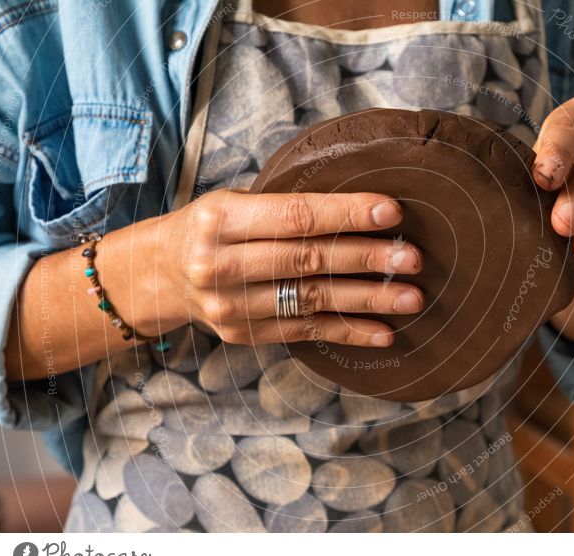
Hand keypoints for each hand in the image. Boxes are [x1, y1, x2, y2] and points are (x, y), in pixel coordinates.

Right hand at [165, 189, 423, 346]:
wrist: (161, 274)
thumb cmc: (212, 229)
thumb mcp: (234, 203)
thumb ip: (286, 208)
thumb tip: (365, 210)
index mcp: (221, 219)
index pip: (294, 216)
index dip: (345, 214)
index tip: (392, 212)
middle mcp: (221, 264)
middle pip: (306, 260)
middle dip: (366, 259)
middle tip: (413, 258)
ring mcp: (231, 305)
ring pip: (311, 300)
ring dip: (367, 300)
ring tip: (412, 298)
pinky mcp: (243, 334)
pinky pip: (305, 332)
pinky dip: (348, 333)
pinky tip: (384, 332)